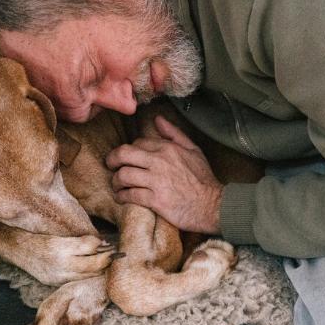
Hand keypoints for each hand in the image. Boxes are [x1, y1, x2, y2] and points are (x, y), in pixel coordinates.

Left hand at [106, 116, 223, 234]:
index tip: (127, 159)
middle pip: (123, 155)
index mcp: (167, 148)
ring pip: (123, 175)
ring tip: (117, 186)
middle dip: (112, 160)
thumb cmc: (203, 178)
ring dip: (116, 181)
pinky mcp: (155, 200)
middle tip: (111, 166)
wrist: (212, 204)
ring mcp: (156, 181)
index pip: (137, 143)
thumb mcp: (193, 150)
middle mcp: (159, 162)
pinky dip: (122, 196)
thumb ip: (174, 133)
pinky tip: (122, 198)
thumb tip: (158, 119)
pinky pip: (130, 195)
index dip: (128, 151)